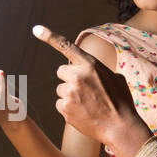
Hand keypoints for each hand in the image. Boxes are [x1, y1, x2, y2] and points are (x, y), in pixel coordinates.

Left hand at [32, 24, 144, 148]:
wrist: (120, 127)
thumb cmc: (121, 102)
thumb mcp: (115, 78)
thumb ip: (98, 71)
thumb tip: (90, 71)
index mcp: (91, 65)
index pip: (66, 46)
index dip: (49, 37)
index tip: (36, 29)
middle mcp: (77, 76)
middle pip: (61, 72)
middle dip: (69, 79)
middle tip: (85, 90)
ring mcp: (69, 92)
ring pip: (60, 89)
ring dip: (70, 95)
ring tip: (87, 104)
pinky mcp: (64, 108)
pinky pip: (60, 104)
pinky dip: (68, 109)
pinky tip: (83, 113)